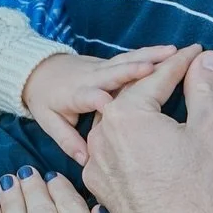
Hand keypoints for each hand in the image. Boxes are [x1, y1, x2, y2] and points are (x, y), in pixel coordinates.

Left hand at [22, 45, 178, 161]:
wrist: (39, 70)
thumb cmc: (46, 100)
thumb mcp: (50, 122)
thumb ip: (68, 140)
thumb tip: (85, 160)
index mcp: (76, 95)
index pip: (88, 97)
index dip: (98, 98)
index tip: (110, 102)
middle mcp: (91, 78)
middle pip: (114, 72)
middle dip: (134, 68)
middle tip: (157, 66)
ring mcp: (101, 67)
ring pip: (127, 60)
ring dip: (150, 55)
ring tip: (173, 52)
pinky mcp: (110, 62)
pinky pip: (131, 58)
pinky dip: (150, 54)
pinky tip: (170, 53)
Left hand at [82, 48, 212, 212]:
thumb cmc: (205, 190)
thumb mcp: (211, 129)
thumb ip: (204, 88)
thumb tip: (207, 59)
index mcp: (125, 116)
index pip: (157, 78)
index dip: (182, 62)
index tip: (200, 51)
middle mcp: (100, 138)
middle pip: (130, 97)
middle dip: (157, 81)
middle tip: (184, 69)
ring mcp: (96, 166)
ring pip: (115, 124)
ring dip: (138, 109)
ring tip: (164, 100)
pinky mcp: (100, 190)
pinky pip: (110, 152)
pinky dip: (127, 139)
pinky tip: (145, 138)